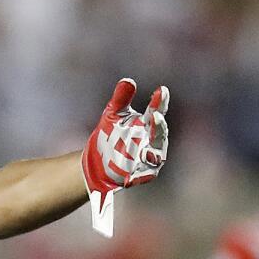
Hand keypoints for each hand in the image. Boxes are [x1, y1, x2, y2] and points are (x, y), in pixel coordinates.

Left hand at [81, 79, 169, 236]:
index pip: (157, 110)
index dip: (160, 101)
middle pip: (160, 133)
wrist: (97, 161)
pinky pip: (144, 175)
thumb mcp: (113, 115)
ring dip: (152, 153)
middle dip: (159, 127)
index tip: (161, 90)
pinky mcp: (142, 174)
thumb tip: (128, 80)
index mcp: (148, 123)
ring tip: (145, 151)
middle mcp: (153, 140)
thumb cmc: (110, 135)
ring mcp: (149, 158)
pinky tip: (129, 178)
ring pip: (156, 156)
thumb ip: (121, 99)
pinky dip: (138, 176)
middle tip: (156, 117)